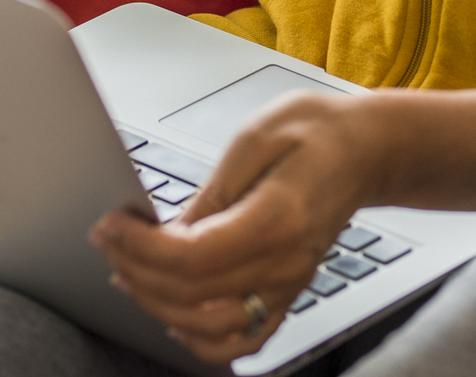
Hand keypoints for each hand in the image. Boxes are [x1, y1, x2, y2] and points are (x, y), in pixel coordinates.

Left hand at [89, 92, 386, 363]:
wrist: (366, 150)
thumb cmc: (316, 133)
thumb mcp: (253, 140)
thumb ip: (209, 194)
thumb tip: (166, 234)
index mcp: (278, 218)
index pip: (192, 258)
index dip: (139, 248)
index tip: (111, 225)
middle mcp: (286, 264)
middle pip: (191, 296)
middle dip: (135, 269)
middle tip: (109, 239)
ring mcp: (289, 285)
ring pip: (209, 329)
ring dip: (157, 306)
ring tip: (130, 272)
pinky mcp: (288, 293)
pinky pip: (243, 341)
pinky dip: (202, 341)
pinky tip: (174, 315)